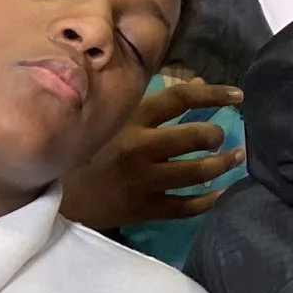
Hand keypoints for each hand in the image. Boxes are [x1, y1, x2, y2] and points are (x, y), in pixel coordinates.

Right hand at [58, 79, 245, 231]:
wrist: (55, 196)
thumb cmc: (88, 151)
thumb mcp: (117, 118)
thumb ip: (157, 102)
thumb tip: (200, 82)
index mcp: (131, 119)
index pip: (181, 98)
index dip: (214, 94)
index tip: (238, 96)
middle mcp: (139, 148)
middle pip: (195, 135)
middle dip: (218, 135)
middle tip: (223, 137)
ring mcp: (143, 180)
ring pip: (197, 171)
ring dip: (223, 164)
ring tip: (236, 158)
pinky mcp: (144, 209)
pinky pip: (186, 206)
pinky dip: (209, 199)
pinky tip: (221, 192)